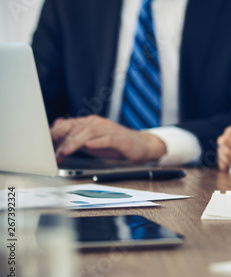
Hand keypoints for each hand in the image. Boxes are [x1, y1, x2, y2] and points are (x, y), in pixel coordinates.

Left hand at [51, 115, 165, 162]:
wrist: (140, 146)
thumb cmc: (115, 144)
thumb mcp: (92, 140)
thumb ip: (75, 135)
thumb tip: (56, 126)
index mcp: (90, 122)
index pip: (69, 124)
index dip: (56, 134)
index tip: (44, 144)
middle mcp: (99, 123)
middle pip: (77, 128)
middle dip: (63, 141)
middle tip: (54, 153)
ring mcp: (110, 130)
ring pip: (89, 133)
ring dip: (75, 142)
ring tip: (66, 151)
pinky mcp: (120, 139)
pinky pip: (107, 139)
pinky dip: (98, 142)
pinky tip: (90, 146)